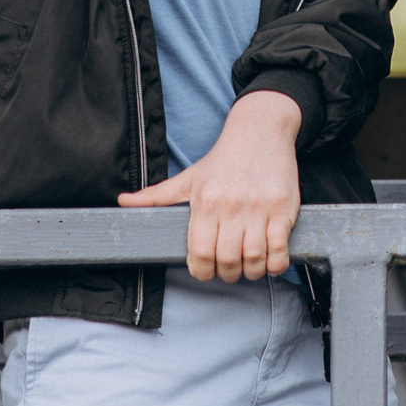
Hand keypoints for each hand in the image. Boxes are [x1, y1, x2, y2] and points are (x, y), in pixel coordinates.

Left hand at [116, 90, 301, 281]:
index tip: (205, 270)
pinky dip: (275, 264)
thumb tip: (123, 202)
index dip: (201, 270)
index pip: (199, 252)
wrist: (261, 131)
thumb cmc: (223, 159)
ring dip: (251, 272)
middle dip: (227, 274)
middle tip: (228, 270)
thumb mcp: (188, 177)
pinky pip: (280, 250)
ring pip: (254, 259)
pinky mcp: (282, 209)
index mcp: (205, 202)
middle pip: (227, 261)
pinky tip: (269, 260)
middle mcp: (231, 207)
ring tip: (248, 267)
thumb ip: (156, 195)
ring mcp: (259, 209)